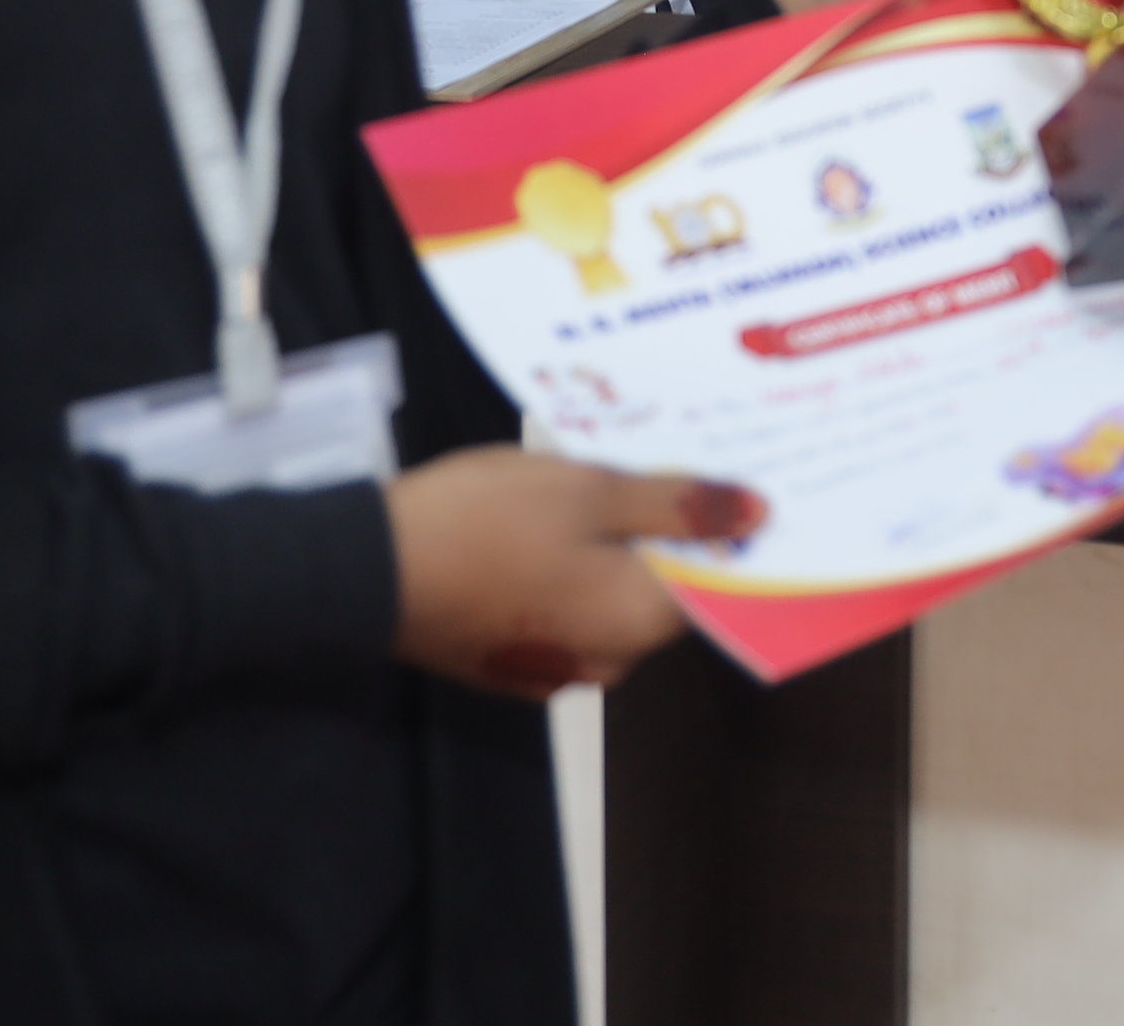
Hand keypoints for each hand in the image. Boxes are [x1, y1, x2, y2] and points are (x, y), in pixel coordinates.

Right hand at [383, 446, 752, 697]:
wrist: (365, 573)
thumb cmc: (485, 522)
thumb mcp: (588, 490)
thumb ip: (675, 504)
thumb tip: (758, 514)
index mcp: (639, 623)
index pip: (717, 581)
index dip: (726, 527)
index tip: (729, 473)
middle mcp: (610, 660)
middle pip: (662, 588)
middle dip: (665, 528)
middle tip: (657, 455)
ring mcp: (557, 666)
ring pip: (611, 596)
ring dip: (614, 545)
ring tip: (601, 476)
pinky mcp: (513, 661)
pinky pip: (566, 609)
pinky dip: (570, 569)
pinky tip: (549, 520)